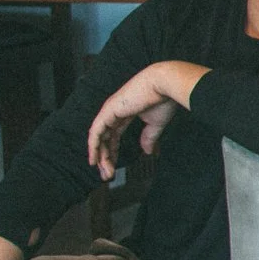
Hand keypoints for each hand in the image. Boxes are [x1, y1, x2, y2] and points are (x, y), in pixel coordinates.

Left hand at [84, 61, 200, 180]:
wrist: (165, 84)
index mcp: (125, 112)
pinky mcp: (108, 111)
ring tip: (105, 172)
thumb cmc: (163, 99)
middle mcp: (114, 112)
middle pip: (105, 139)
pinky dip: (93, 146)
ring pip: (99, 138)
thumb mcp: (155, 124)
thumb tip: (146, 152)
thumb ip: (148, 137)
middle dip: (106, 158)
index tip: (113, 166)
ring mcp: (110, 111)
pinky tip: (94, 159)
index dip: (113, 151)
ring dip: (100, 156)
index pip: (114, 135)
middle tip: (108, 175)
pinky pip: (96, 132)